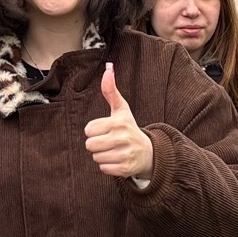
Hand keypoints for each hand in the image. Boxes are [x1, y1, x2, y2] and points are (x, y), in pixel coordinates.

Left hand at [83, 64, 153, 180]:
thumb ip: (110, 90)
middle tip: (108, 141)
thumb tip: (108, 68)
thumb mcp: (121, 109)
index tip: (106, 129)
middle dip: (96, 144)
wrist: (148, 152)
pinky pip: (103, 168)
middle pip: (90, 145)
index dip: (94, 130)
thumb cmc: (129, 128)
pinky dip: (108, 166)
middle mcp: (123, 137)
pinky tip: (117, 159)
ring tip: (113, 150)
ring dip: (101, 155)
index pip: (89, 129)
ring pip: (96, 157)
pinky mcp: (126, 168)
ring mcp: (125, 154)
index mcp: (119, 122)